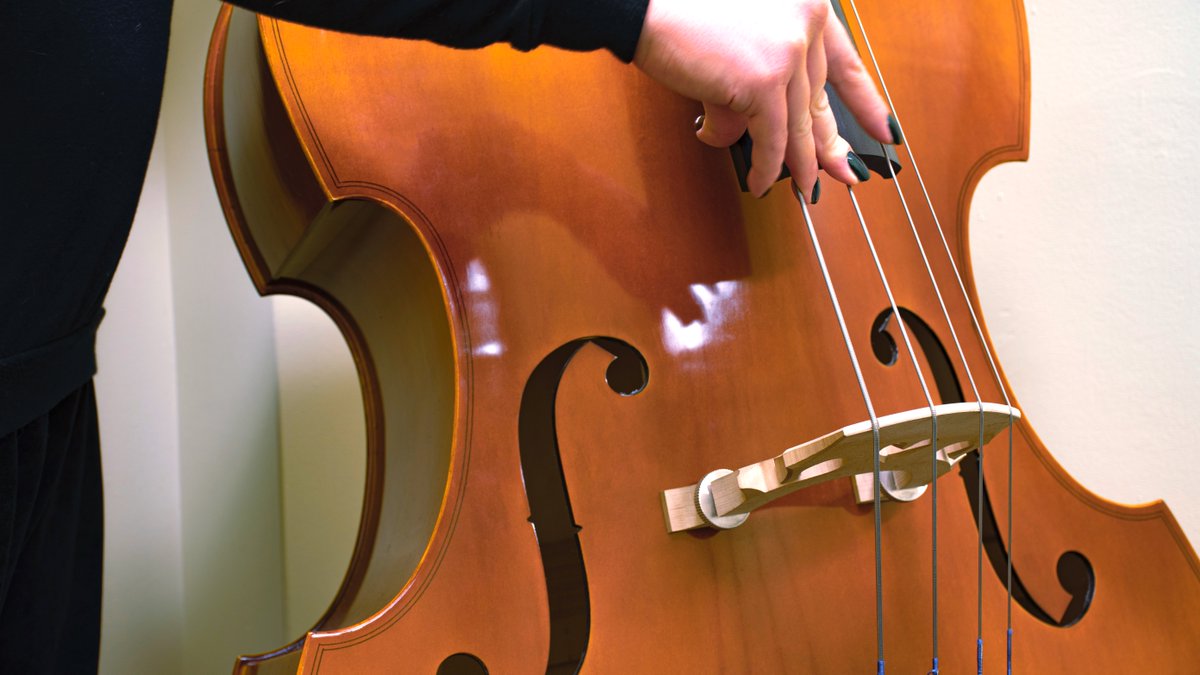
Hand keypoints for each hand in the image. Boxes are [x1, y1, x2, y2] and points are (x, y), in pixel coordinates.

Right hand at [633, 0, 893, 198]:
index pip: (846, 62)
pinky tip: (761, 182)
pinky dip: (766, 166)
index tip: (885, 131)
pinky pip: (772, 138)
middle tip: (841, 174)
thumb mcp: (733, 43)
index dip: (865, 102)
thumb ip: (750, 85)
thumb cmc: (679, 13)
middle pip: (820, 99)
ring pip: (799, 124)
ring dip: (799, 163)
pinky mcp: (765, 80)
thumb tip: (735, 132)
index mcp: (806, 4)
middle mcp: (807, 21)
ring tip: (802, 190)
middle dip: (828, 144)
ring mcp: (789, 50)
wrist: (643, 4)